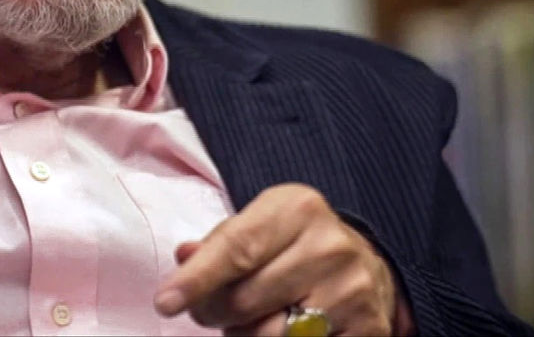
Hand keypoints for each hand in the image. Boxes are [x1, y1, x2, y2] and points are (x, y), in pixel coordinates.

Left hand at [153, 183, 407, 335]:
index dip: (196, 280)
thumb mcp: (262, 224)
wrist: (368, 262)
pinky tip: (282, 330)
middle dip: (213, 312)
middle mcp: (329, 246)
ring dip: (242, 335)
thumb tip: (183, 259)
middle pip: (246, 300)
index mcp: (298, 209)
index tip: (165, 303)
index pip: (236, 249)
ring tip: (245, 322)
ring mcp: (352, 291)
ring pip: (270, 335)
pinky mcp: (368, 329)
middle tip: (209, 311)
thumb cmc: (296, 242)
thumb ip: (221, 242)